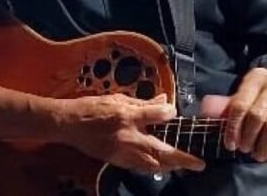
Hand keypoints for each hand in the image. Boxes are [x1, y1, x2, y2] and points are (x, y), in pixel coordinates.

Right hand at [53, 93, 204, 173]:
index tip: (173, 113)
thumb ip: (142, 102)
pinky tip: (161, 166)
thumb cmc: (91, 107)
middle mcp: (127, 136)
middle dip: (182, 159)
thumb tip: (164, 101)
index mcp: (127, 116)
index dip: (168, 113)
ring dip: (170, 166)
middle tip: (199, 164)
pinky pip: (139, 167)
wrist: (68, 124)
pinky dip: (153, 168)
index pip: (156, 115)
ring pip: (152, 165)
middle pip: (160, 151)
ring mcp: (122, 152)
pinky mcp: (116, 160)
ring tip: (183, 165)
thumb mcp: (116, 99)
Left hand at [211, 66, 266, 161]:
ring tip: (258, 154)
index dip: (233, 128)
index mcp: (255, 78)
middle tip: (244, 150)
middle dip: (248, 138)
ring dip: (264, 144)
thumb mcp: (251, 88)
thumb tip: (215, 122)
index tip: (230, 144)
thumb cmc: (266, 90)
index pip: (239, 105)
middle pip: (257, 116)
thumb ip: (237, 102)